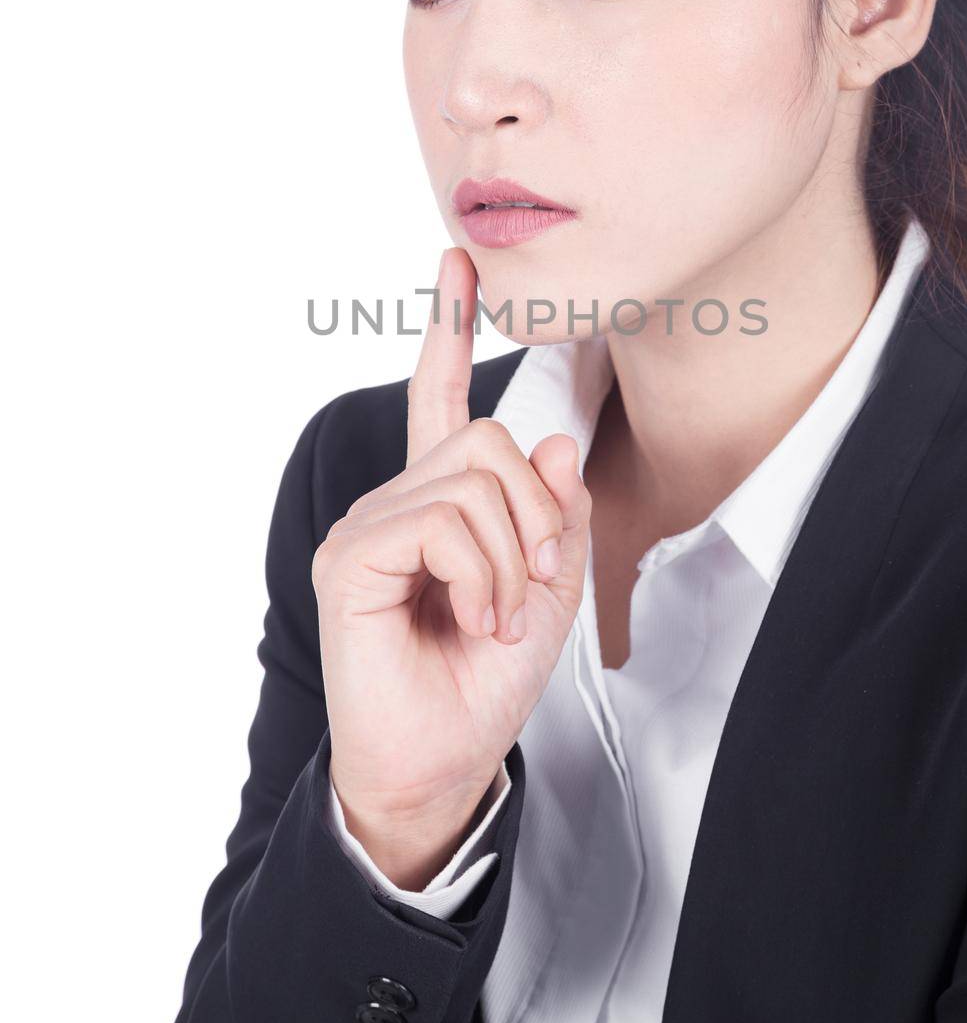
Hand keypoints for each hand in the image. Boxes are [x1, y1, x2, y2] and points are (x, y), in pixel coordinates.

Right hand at [314, 245, 590, 843]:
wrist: (442, 761)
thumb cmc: (484, 680)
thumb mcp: (550, 589)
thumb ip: (556, 514)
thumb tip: (557, 444)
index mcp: (440, 500)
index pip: (441, 399)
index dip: (448, 327)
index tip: (458, 261)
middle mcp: (397, 500)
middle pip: (488, 439)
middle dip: (535, 516)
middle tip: (529, 589)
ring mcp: (369, 525)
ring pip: (476, 480)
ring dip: (514, 559)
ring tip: (498, 616)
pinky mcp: (353, 558)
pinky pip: (446, 522)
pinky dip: (485, 576)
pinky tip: (473, 618)